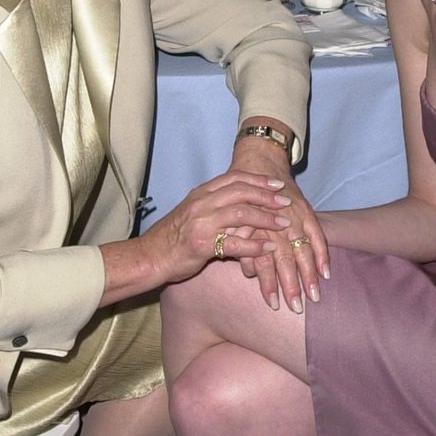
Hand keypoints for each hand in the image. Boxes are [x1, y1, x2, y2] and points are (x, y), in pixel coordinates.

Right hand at [139, 170, 292, 285]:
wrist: (150, 257)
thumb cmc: (173, 238)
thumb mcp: (192, 213)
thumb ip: (214, 205)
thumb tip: (240, 203)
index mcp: (200, 194)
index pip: (234, 178)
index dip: (258, 180)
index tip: (277, 184)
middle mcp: (201, 204)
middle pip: (241, 192)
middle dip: (267, 196)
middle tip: (286, 201)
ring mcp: (201, 223)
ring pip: (241, 214)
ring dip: (266, 218)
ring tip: (284, 224)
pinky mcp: (202, 245)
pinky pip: (235, 243)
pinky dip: (256, 245)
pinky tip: (269, 247)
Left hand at [228, 135, 327, 312]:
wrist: (257, 163)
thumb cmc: (243, 199)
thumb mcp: (237, 219)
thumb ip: (244, 244)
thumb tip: (248, 271)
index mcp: (255, 226)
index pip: (263, 260)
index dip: (269, 284)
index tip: (274, 304)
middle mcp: (276, 223)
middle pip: (285, 258)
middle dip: (291, 285)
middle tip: (296, 307)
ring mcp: (293, 216)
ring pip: (303, 249)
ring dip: (309, 275)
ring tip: (315, 296)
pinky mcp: (305, 210)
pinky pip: (317, 234)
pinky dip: (322, 254)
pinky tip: (326, 273)